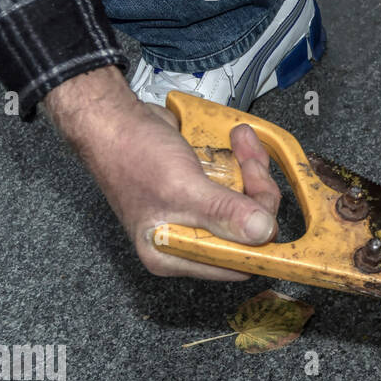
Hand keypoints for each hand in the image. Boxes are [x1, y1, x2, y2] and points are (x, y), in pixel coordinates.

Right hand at [45, 67, 280, 278]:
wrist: (115, 117)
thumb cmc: (132, 155)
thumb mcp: (182, 189)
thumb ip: (223, 213)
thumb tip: (263, 233)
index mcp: (175, 254)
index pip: (236, 263)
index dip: (258, 239)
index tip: (266, 208)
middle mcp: (188, 238)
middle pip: (249, 230)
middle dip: (258, 193)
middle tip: (251, 163)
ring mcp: (199, 212)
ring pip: (249, 201)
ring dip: (254, 169)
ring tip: (243, 141)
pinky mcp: (206, 187)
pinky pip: (240, 181)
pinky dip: (246, 160)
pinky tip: (239, 140)